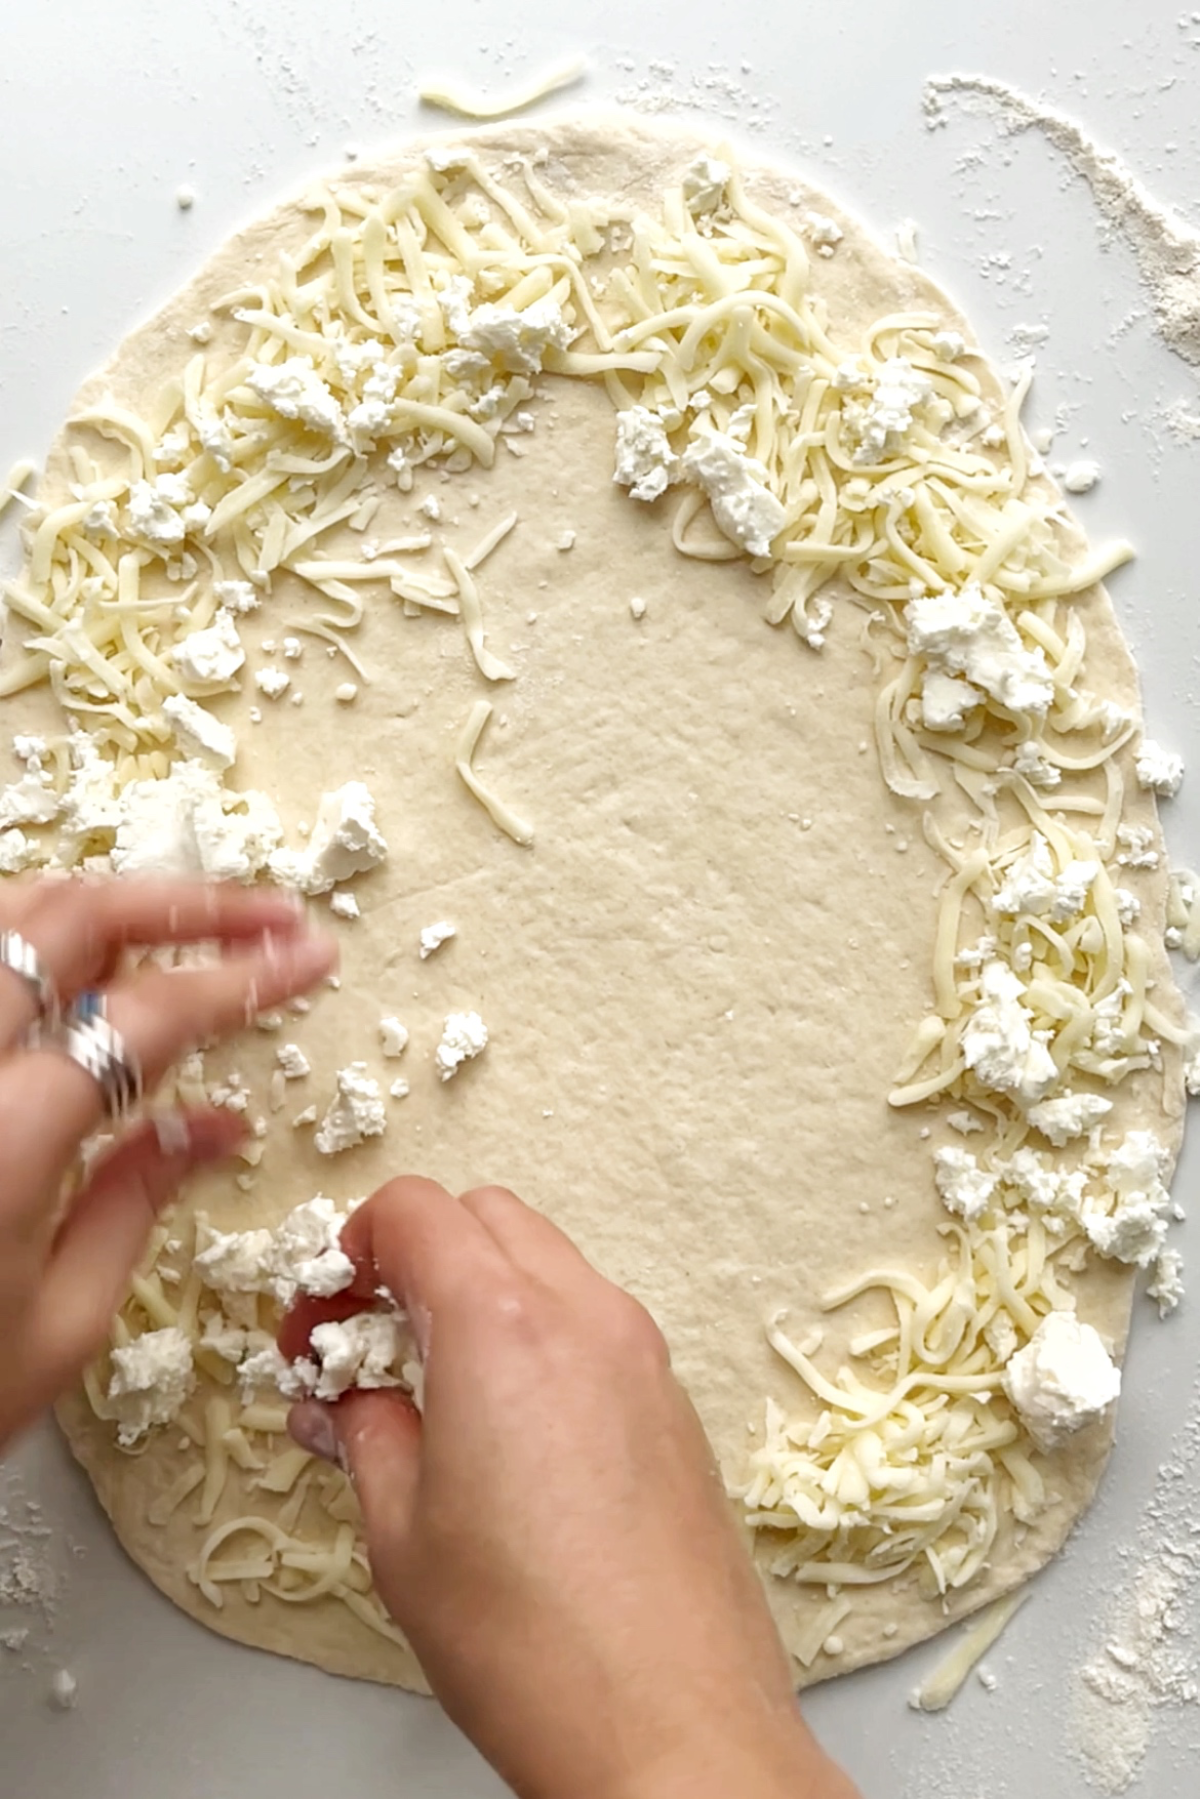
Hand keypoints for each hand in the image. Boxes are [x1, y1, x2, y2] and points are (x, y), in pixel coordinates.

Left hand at [0, 874, 336, 1447]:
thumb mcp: (62, 1322)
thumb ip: (138, 1199)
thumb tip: (217, 1126)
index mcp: (7, 1133)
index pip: (150, 1011)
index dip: (243, 976)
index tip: (307, 961)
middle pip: (75, 917)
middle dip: (188, 902)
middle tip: (268, 917)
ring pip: (8, 913)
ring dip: (103, 903)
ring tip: (177, 928)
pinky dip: (31, 938)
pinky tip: (72, 973)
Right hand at [284, 1178, 856, 1799]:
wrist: (673, 1730)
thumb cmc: (531, 1643)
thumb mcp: (400, 1534)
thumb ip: (364, 1432)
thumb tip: (345, 1397)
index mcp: (502, 1326)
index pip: (415, 1210)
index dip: (351, 1247)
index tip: (323, 1315)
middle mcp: (584, 1315)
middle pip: (485, 1216)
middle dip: (414, 1255)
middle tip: (366, 1341)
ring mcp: (642, 1355)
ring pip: (546, 1262)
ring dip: (479, 1291)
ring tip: (432, 1389)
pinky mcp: (673, 1402)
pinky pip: (593, 1322)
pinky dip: (537, 1333)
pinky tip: (504, 1426)